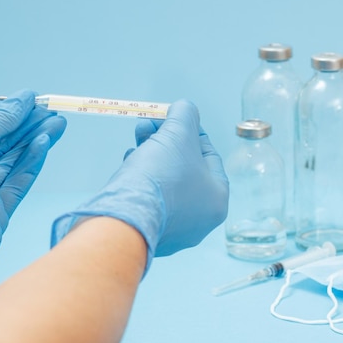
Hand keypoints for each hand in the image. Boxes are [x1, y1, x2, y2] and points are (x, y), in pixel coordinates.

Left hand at [0, 90, 65, 307]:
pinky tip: (44, 145)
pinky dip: (33, 162)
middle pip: (4, 144)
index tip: (32, 101)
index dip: (9, 114)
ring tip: (57, 124)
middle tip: (51, 112)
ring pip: (15, 162)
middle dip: (29, 127)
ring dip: (36, 141)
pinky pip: (19, 182)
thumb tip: (21, 100)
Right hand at [51, 99, 228, 271]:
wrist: (124, 217)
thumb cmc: (160, 174)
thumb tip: (184, 108)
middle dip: (165, 140)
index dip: (191, 130)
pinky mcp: (147, 233)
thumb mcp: (179, 131)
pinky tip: (129, 163)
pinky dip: (141, 179)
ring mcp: (173, 231)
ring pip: (165, 183)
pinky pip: (148, 199)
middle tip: (148, 125)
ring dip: (151, 156)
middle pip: (185, 168)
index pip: (209, 156)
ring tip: (136, 140)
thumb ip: (185, 114)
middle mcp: (199, 221)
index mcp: (218, 200)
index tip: (174, 118)